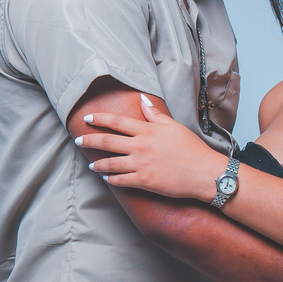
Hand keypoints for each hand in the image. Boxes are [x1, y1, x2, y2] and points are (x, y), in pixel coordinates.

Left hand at [76, 95, 227, 200]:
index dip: (100, 119)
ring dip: (98, 163)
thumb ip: (156, 114)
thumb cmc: (192, 148)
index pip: (117, 122)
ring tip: (91, 165)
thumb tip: (143, 100)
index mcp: (147, 131)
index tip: (87, 118)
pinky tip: (107, 178)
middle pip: (107, 141)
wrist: (204, 172)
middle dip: (90, 140)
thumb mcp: (174, 126)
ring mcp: (141, 164)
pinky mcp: (144, 181)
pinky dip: (111, 179)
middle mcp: (140, 146)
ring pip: (111, 163)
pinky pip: (121, 180)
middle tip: (78, 140)